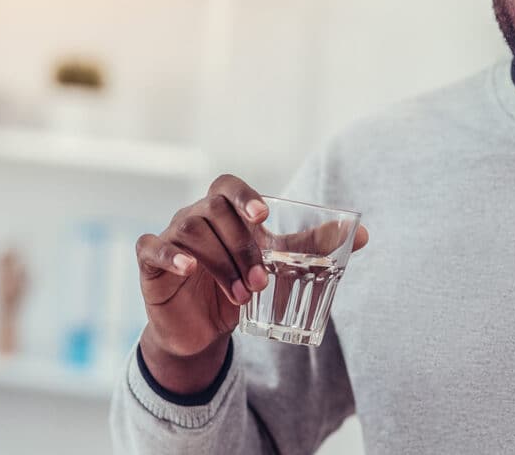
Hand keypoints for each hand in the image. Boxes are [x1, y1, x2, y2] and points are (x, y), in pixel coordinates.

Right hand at [135, 174, 368, 393]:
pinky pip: (153, 248)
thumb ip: (312, 247)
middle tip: (261, 281)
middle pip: (214, 211)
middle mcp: (195, 216)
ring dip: (221, 263)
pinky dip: (173, 256)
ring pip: (192, 232)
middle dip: (242, 246)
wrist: (203, 328)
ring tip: (243, 294)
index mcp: (223, 210)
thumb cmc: (238, 284)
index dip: (244, 195)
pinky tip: (191, 269)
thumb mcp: (275, 264)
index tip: (264, 216)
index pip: (227, 185)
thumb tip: (364, 234)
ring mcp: (171, 236)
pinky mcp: (150, 263)